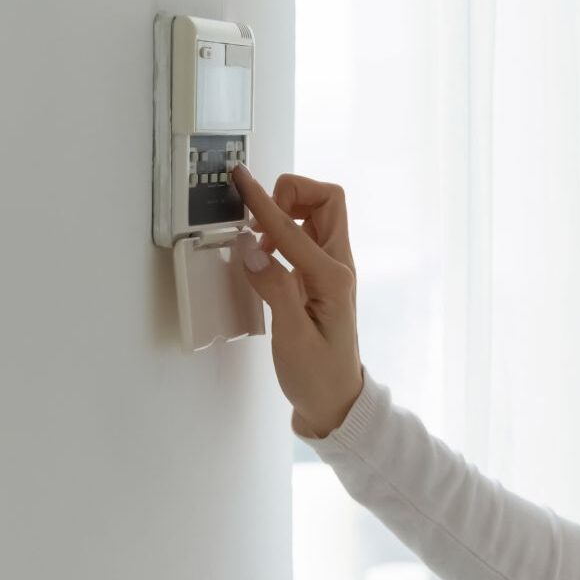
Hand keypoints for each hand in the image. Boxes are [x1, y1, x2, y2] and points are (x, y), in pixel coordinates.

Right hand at [229, 163, 365, 438]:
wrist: (336, 401)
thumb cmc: (316, 375)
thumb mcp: (292, 337)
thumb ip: (274, 288)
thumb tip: (251, 246)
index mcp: (333, 277)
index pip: (294, 226)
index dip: (263, 201)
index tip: (241, 178)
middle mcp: (338, 265)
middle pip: (327, 200)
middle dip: (291, 194)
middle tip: (258, 221)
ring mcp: (332, 269)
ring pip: (318, 215)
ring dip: (287, 212)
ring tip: (257, 240)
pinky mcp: (321, 277)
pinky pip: (306, 236)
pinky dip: (284, 231)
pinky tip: (264, 255)